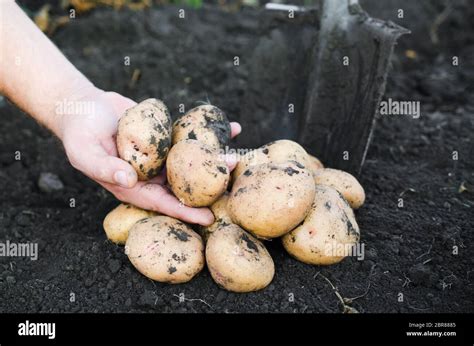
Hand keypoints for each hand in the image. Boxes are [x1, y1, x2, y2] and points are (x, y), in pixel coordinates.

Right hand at [59, 89, 240, 225]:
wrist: (84, 106)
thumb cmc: (79, 133)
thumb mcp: (84, 152)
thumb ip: (104, 167)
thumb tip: (129, 179)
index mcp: (133, 186)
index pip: (162, 203)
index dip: (185, 212)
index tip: (209, 218)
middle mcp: (150, 174)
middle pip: (182, 184)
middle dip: (206, 186)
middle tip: (230, 182)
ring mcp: (161, 155)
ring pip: (191, 162)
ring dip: (213, 159)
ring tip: (235, 156)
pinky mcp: (166, 136)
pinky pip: (189, 137)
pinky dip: (209, 133)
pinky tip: (232, 128)